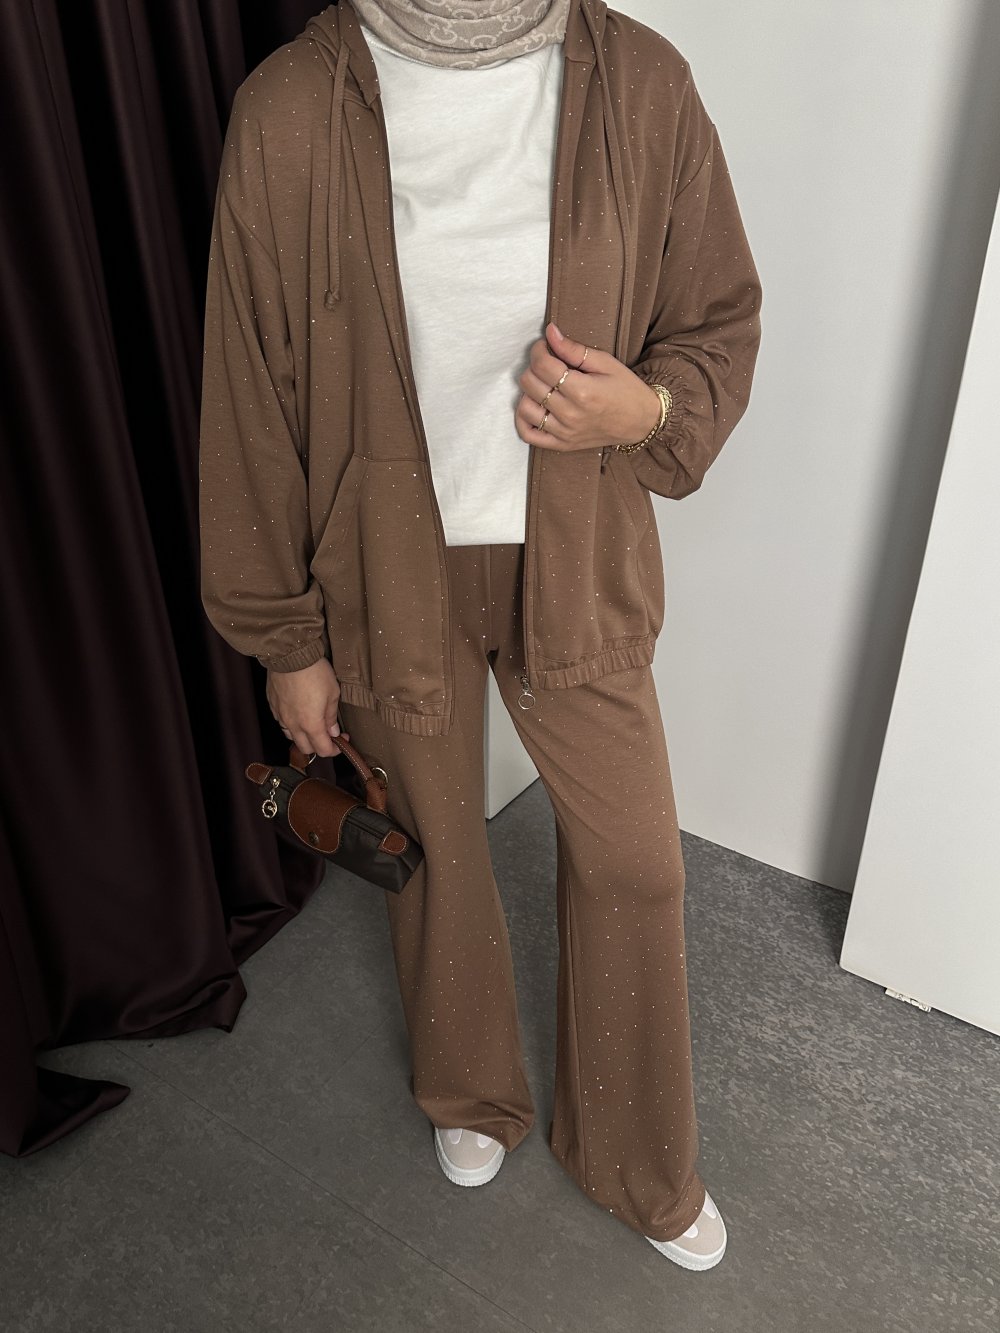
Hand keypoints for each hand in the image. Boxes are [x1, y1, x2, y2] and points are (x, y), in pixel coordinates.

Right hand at [266, 657, 349, 758]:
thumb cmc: (314, 672)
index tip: (342, 741)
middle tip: (329, 735)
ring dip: (303, 737)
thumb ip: (331, 716)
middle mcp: (293, 724)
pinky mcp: (273, 706)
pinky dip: (291, 724)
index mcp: (310, 724)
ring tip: (312, 726)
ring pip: (291, 737)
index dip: (335, 749)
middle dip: (319, 746)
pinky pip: (281, 722)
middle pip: (305, 748)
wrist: (290, 655)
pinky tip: (298, 714)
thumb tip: (333, 731)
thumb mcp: (332, 693)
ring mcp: (280, 716)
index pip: (322, 750)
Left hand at [515, 321, 660, 452]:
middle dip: (533, 367)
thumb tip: (550, 332)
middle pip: (530, 384)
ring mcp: (564, 432)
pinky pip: (528, 435)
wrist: (642, 422)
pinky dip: (522, 420)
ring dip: (528, 392)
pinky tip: (533, 406)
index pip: (543, 365)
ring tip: (543, 385)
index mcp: (582, 391)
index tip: (545, 346)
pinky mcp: (561, 445)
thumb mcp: (606, 363)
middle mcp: (570, 414)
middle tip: (546, 363)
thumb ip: (574, 349)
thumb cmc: (626, 390)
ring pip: (525, 408)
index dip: (538, 350)